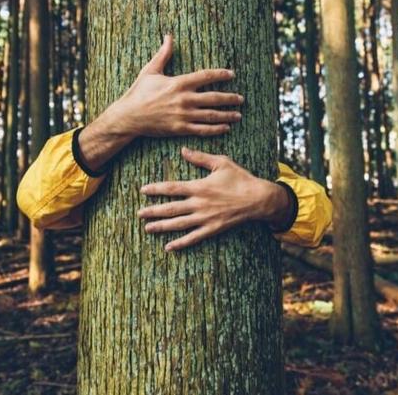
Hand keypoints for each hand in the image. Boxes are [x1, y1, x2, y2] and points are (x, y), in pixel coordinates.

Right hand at [102, 34, 244, 137]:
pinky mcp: (181, 128)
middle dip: (230, 98)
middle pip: (214, 97)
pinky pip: (202, 129)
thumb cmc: (139, 92)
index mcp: (179, 83)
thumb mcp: (150, 71)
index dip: (220, 74)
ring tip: (238, 114)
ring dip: (227, 115)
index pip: (205, 76)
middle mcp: (184, 99)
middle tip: (241, 98)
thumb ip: (163, 54)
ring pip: (211, 115)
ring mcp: (183, 115)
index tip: (231, 74)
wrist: (129, 116)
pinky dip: (216, 129)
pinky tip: (225, 128)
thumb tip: (168, 36)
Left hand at [138, 148, 292, 250]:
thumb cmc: (240, 178)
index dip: (156, 189)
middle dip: (153, 211)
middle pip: (171, 208)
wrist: (258, 199)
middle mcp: (199, 204)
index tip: (142, 190)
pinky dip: (180, 243)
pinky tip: (168, 247)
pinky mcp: (212, 229)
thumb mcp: (221, 162)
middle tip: (139, 214)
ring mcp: (205, 218)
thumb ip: (200, 158)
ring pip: (178, 224)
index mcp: (199, 186)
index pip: (172, 188)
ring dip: (162, 227)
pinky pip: (193, 238)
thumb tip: (183, 150)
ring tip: (147, 229)